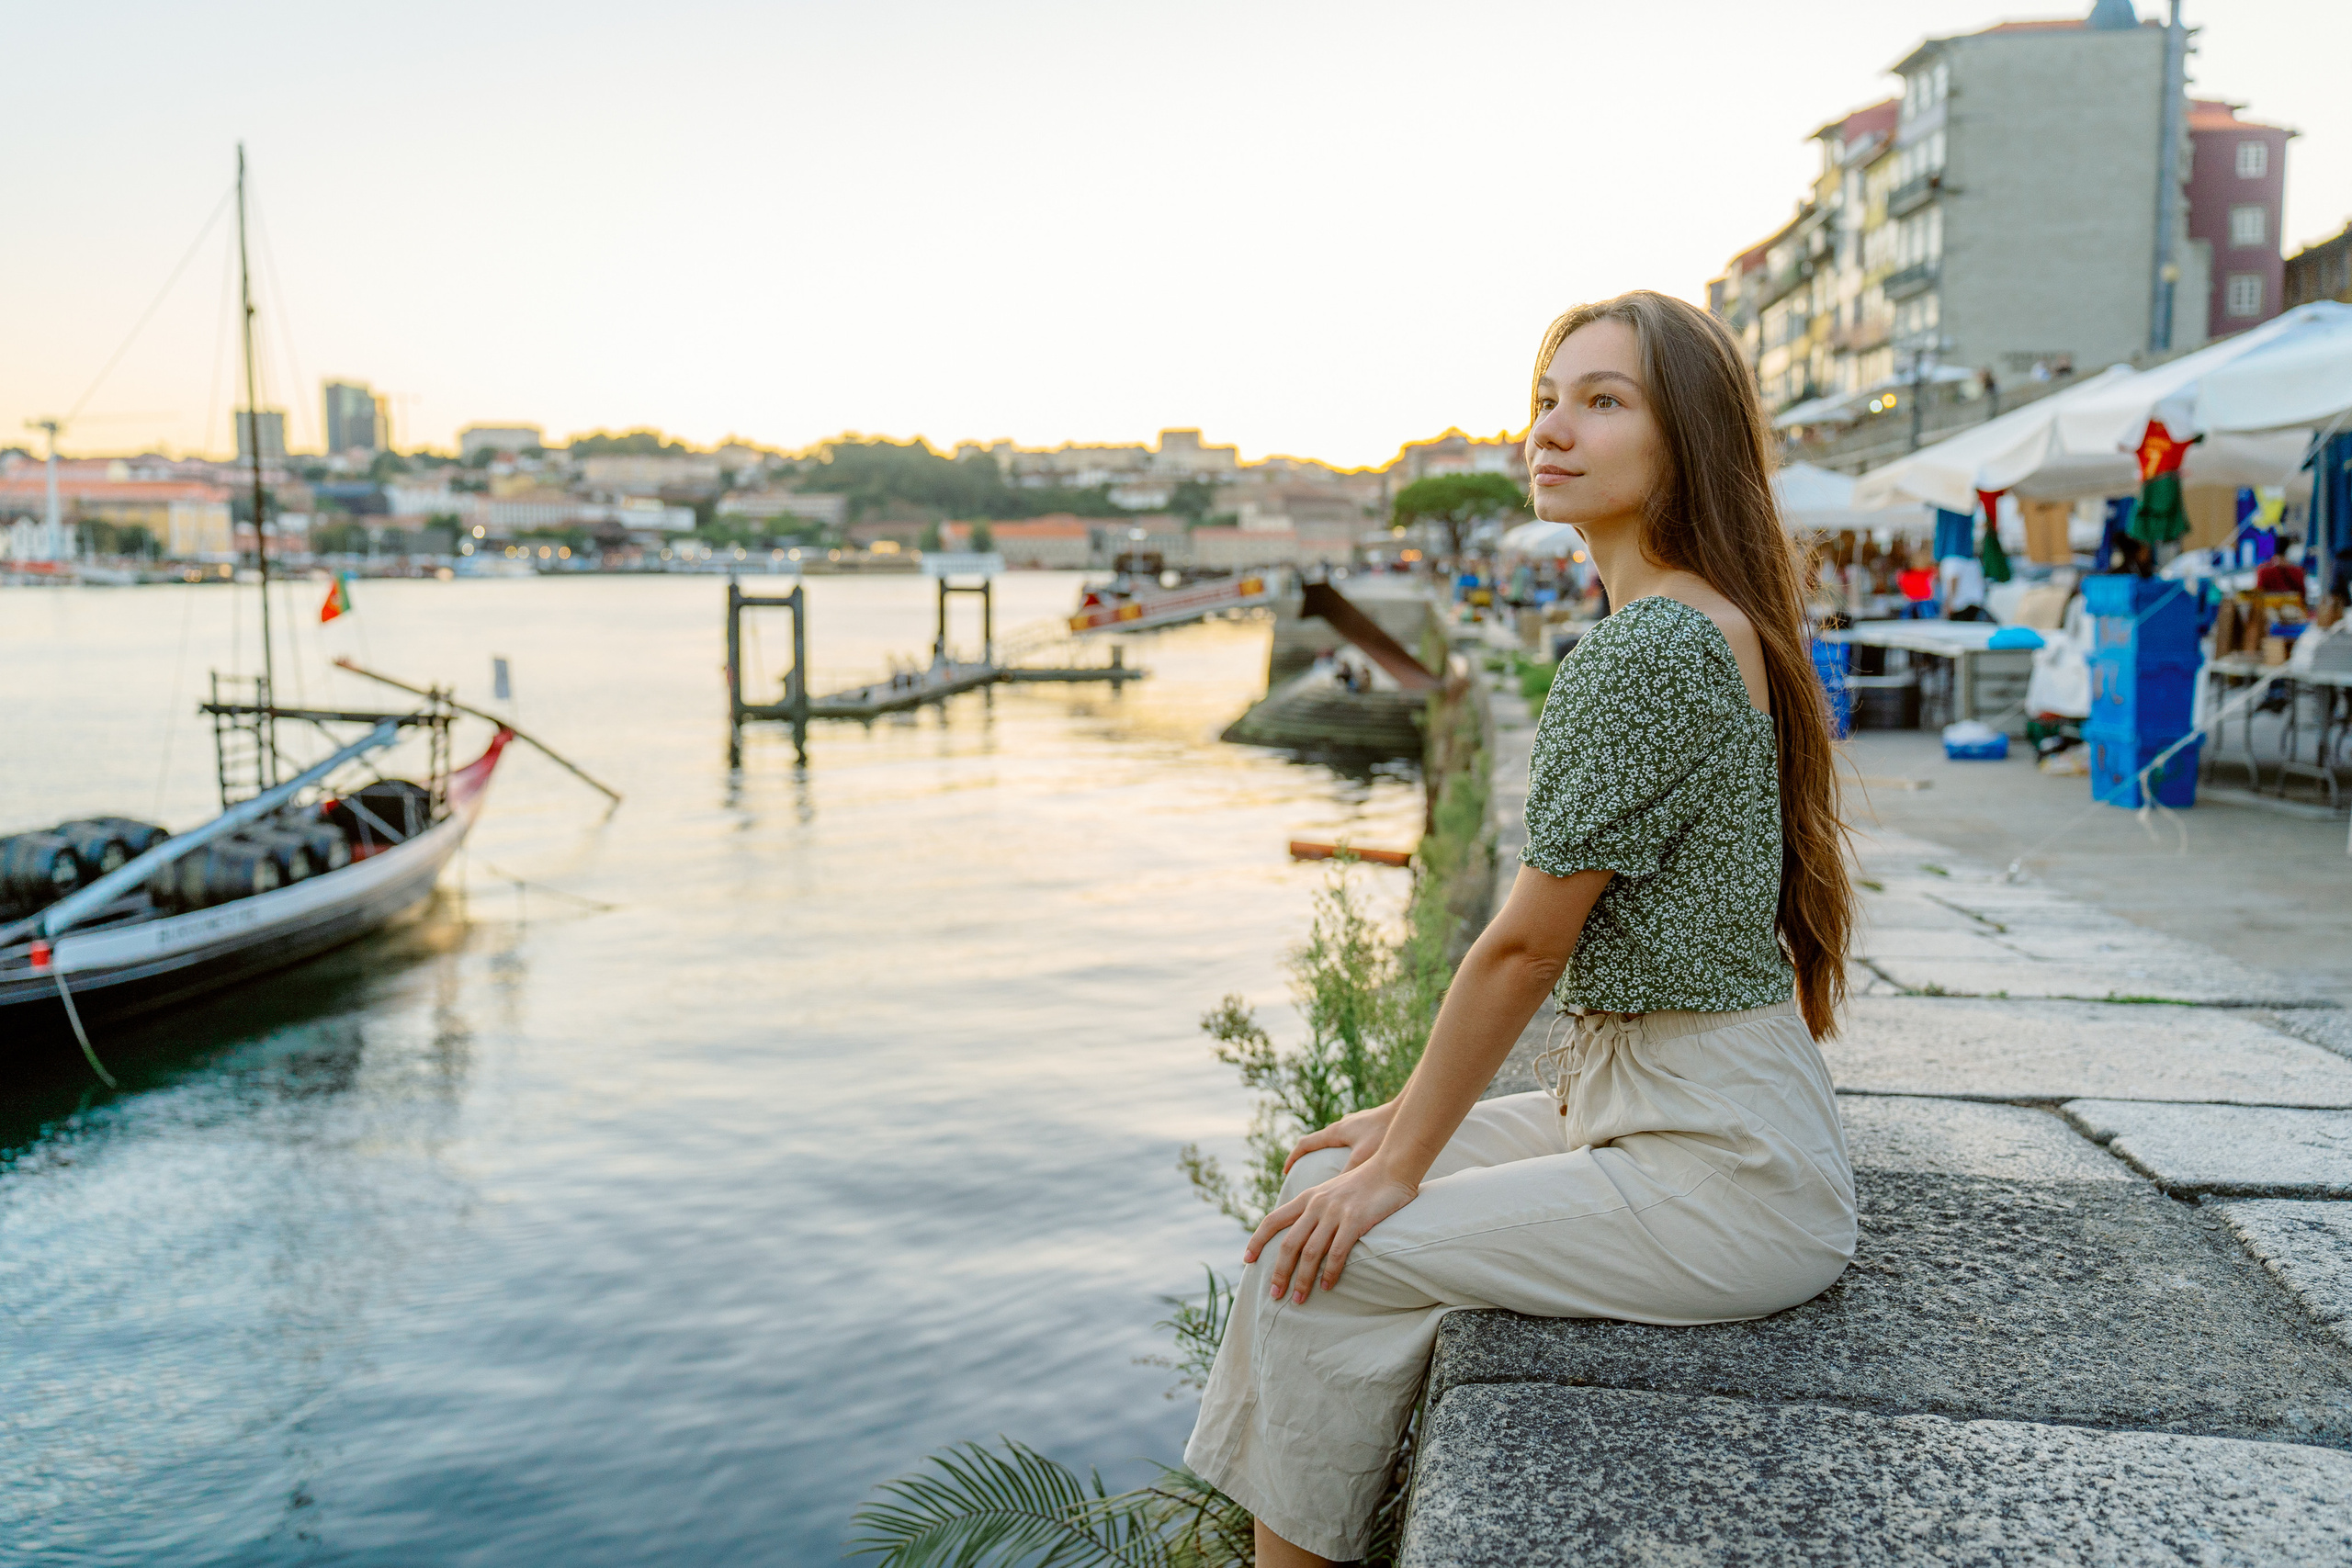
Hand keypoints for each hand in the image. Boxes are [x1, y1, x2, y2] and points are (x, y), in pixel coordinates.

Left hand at [1245, 1158, 1418, 1303]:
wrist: (1392, 1167)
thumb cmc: (1364, 1183)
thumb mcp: (1331, 1190)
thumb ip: (1315, 1207)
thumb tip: (1303, 1231)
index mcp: (1307, 1197)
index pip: (1272, 1220)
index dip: (1257, 1240)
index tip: (1247, 1260)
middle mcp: (1316, 1204)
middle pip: (1289, 1243)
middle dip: (1279, 1272)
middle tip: (1274, 1295)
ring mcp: (1335, 1212)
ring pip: (1310, 1252)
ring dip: (1302, 1279)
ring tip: (1298, 1299)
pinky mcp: (1355, 1220)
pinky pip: (1337, 1252)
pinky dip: (1330, 1272)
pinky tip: (1327, 1286)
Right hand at [1282, 1101, 1396, 1175]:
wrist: (1406, 1112)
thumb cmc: (1384, 1134)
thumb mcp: (1363, 1158)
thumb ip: (1346, 1174)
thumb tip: (1330, 1195)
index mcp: (1335, 1132)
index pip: (1305, 1144)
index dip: (1294, 1158)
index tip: (1286, 1172)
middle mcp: (1342, 1125)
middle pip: (1319, 1141)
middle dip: (1311, 1157)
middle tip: (1307, 1173)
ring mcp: (1355, 1124)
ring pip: (1336, 1140)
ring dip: (1330, 1153)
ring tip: (1333, 1170)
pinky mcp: (1369, 1125)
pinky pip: (1352, 1139)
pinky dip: (1348, 1150)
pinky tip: (1359, 1161)